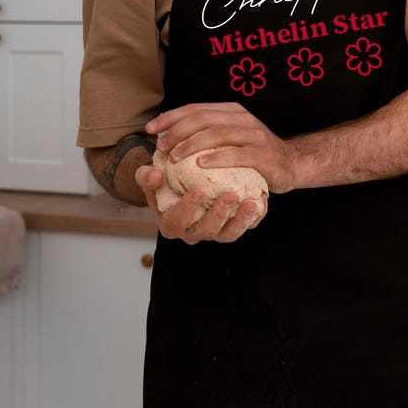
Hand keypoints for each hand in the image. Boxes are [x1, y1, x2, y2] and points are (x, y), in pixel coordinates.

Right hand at [134, 162, 263, 244]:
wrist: (183, 187)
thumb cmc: (165, 183)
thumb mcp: (151, 180)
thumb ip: (146, 177)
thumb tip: (153, 173)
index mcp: (170, 224)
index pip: (176, 221)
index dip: (187, 208)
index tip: (197, 190)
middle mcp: (193, 232)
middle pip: (207, 230)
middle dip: (219, 214)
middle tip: (229, 195)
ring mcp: (214, 233)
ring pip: (228, 234)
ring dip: (241, 220)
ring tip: (251, 203)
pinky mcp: (231, 228)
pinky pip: (244, 227)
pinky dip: (254, 217)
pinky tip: (261, 201)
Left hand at [146, 102, 297, 193]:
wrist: (291, 164)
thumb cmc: (253, 155)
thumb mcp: (230, 139)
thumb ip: (207, 135)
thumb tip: (167, 139)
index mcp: (231, 111)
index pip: (194, 108)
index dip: (170, 117)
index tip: (150, 129)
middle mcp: (242, 118)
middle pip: (202, 118)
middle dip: (176, 131)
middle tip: (160, 147)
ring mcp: (254, 134)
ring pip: (216, 133)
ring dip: (191, 144)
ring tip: (174, 157)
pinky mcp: (263, 153)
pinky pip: (236, 154)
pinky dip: (216, 158)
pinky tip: (199, 165)